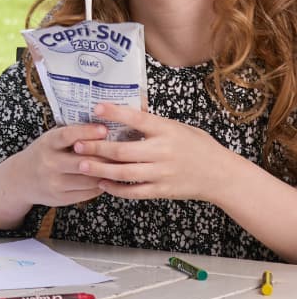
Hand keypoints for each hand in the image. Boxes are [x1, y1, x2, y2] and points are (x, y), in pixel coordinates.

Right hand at [14, 121, 114, 207]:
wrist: (20, 179)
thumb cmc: (43, 154)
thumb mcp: (51, 140)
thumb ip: (71, 136)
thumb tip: (105, 127)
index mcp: (47, 144)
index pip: (66, 136)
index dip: (86, 132)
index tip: (104, 129)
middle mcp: (49, 164)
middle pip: (82, 161)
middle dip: (104, 157)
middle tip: (124, 151)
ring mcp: (55, 183)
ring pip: (89, 179)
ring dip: (107, 173)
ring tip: (121, 166)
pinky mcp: (61, 198)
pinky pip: (88, 193)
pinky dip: (101, 185)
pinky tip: (108, 178)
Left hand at [71, 102, 230, 202]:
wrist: (222, 175)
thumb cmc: (198, 146)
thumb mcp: (178, 127)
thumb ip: (153, 121)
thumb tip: (128, 106)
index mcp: (166, 130)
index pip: (137, 119)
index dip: (115, 113)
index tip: (96, 108)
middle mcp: (163, 151)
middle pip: (123, 151)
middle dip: (96, 148)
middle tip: (76, 145)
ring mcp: (162, 173)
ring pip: (124, 173)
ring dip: (100, 169)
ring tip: (81, 165)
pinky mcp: (162, 190)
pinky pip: (135, 192)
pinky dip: (116, 189)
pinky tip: (102, 184)